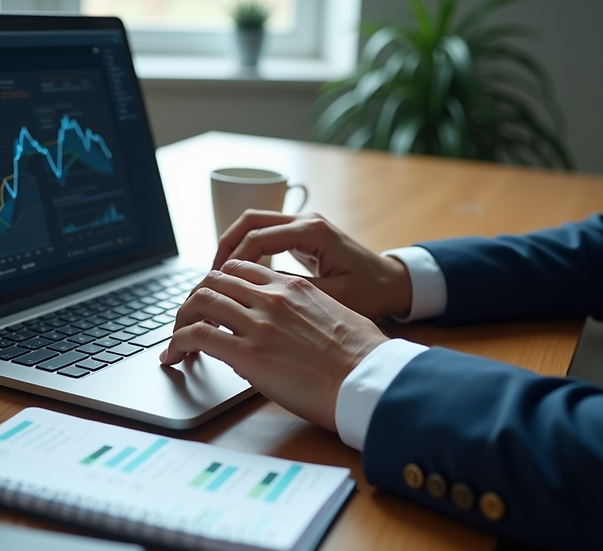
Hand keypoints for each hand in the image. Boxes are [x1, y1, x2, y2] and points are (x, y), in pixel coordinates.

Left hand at [159, 260, 388, 431]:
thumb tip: (300, 326)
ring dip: (181, 319)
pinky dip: (177, 343)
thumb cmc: (363, 357)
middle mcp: (271, 297)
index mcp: (294, 287)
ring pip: (199, 302)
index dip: (220, 284)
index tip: (213, 300)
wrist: (369, 379)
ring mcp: (258, 323)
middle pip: (214, 281)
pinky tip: (172, 356)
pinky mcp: (247, 353)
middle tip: (188, 318)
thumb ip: (309, 311)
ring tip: (176, 338)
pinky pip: (197, 336)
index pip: (241, 270)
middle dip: (195, 298)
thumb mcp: (337, 317)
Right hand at [212, 210, 412, 319]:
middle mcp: (306, 221)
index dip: (233, 261)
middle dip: (225, 247)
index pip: (258, 238)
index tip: (218, 284)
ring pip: (254, 224)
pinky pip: (264, 233)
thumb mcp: (334, 297)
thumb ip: (295, 293)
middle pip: (249, 221)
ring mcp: (303, 224)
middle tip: (209, 277)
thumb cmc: (370, 293)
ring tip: (218, 275)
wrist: (393, 283)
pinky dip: (246, 249)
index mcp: (312, 231)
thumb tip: (255, 298)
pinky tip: (237, 274)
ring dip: (232, 246)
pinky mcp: (301, 234)